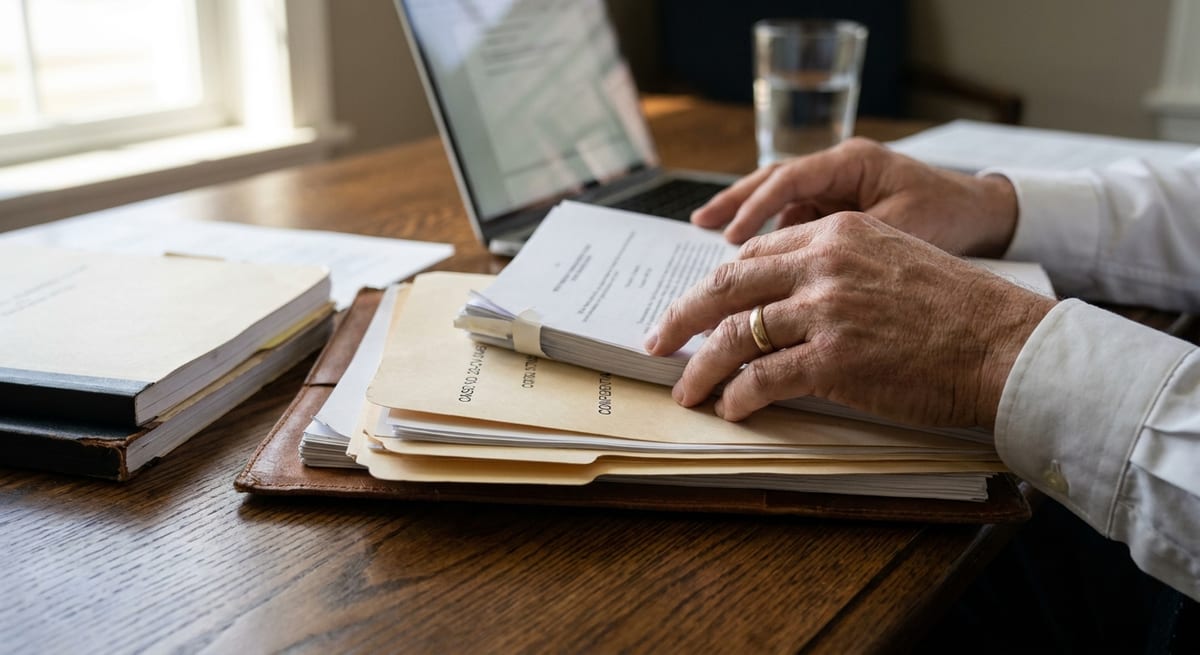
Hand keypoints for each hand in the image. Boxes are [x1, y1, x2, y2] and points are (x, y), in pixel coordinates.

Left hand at [644, 212, 1055, 427]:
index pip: (753, 253)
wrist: (1003, 343)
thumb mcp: (891, 257)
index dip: (716, 284)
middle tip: (657, 341)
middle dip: (682, 316)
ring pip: (736, 335)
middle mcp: (824, 262)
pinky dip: (739, 396)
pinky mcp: (834, 359)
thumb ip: (836, 265)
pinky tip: (731, 409)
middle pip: (727, 285)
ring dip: (702, 368)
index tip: (696, 305)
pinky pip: (763, 378)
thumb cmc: (955, 308)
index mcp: (836, 231)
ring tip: (686, 390)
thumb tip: (784, 295)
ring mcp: (826, 310)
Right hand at [693, 138, 1018, 255]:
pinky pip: (798, 216)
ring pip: (782, 197)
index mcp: (854, 161)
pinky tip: (755, 258)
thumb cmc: (950, 220)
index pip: (791, 177)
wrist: (984, 215)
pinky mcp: (841, 205)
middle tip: (700, 224)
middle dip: (735, 202)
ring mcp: (839, 184)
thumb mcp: (901, 233)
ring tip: (714, 238)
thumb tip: (799, 275)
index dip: (755, 208)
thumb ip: (851, 247)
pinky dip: (775, 235)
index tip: (730, 237)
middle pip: (774, 179)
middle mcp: (841, 167)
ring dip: (749, 218)